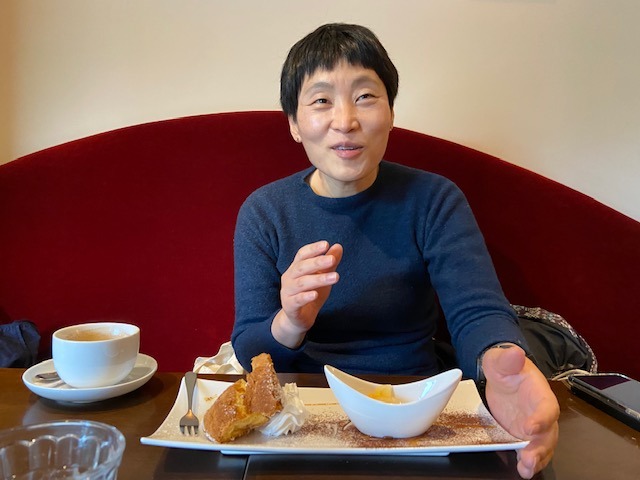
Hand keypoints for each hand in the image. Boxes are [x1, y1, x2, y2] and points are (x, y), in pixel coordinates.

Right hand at [272, 241, 342, 347]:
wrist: (297, 319)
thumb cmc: (310, 293)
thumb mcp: (322, 277)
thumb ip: (329, 263)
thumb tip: (338, 246)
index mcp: (295, 268)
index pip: (301, 255)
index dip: (313, 249)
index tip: (326, 244)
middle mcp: (289, 278)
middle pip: (301, 267)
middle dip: (317, 262)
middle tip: (332, 260)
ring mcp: (287, 292)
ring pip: (301, 284)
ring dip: (318, 279)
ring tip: (335, 277)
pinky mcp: (289, 307)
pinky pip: (296, 300)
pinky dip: (305, 297)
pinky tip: (315, 294)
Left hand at [483, 345, 559, 478]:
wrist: (501, 376)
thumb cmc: (505, 367)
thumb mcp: (500, 360)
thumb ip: (507, 358)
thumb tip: (514, 351)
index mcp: (540, 394)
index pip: (546, 408)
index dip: (541, 419)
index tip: (530, 427)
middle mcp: (541, 414)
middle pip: (548, 434)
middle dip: (540, 447)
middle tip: (528, 457)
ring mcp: (534, 428)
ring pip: (542, 447)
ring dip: (536, 459)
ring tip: (526, 469)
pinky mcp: (524, 437)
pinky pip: (530, 452)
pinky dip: (528, 463)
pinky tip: (522, 470)